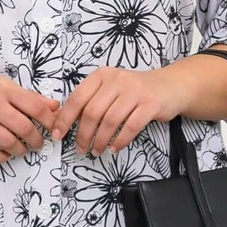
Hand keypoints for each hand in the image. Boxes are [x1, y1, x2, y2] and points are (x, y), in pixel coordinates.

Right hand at [0, 69, 60, 162]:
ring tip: (21, 149)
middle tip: (37, 143)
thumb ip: (27, 96)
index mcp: (4, 89)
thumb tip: (55, 106)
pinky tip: (5, 153)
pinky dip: (3, 156)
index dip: (49, 121)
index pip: (35, 107)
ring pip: (10, 143)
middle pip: (25, 128)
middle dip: (36, 140)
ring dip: (20, 150)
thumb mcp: (1, 84)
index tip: (52, 128)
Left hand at [48, 65, 180, 154]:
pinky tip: (114, 148)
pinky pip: (130, 127)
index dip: (65, 118)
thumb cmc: (134, 91)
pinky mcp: (150, 104)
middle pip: (92, 112)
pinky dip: (120, 141)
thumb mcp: (110, 89)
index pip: (77, 98)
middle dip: (83, 135)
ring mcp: (135, 91)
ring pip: (110, 121)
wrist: (169, 86)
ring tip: (96, 151)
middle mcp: (117, 80)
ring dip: (100, 140)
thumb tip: (66, 121)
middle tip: (80, 149)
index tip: (58, 134)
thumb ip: (91, 100)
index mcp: (102, 75)